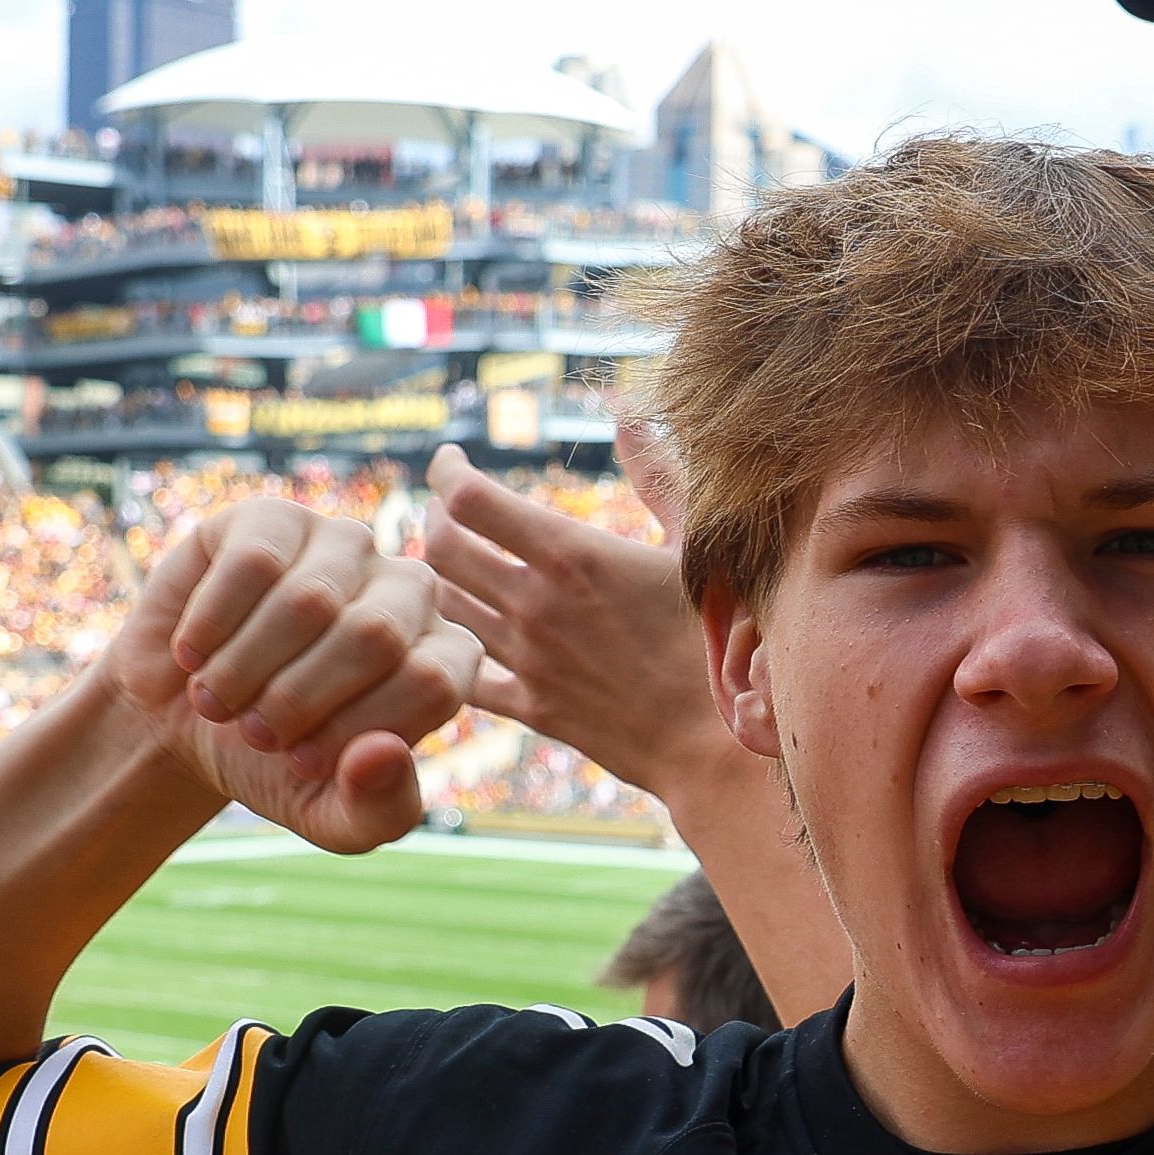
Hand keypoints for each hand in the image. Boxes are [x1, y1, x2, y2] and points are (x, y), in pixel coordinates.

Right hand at [96, 505, 473, 853]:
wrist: (185, 722)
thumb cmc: (275, 766)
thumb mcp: (329, 816)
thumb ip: (377, 808)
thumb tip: (383, 755)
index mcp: (445, 658)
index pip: (432, 683)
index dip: (356, 732)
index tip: (301, 762)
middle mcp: (410, 589)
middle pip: (374, 636)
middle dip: (298, 701)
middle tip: (253, 734)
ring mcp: (345, 545)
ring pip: (308, 600)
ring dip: (246, 669)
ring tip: (216, 700)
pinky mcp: (274, 518)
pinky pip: (251, 563)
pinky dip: (211, 625)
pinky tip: (192, 654)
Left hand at [419, 449, 728, 793]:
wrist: (719, 742)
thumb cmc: (720, 633)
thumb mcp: (694, 541)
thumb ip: (654, 472)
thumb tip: (627, 412)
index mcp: (570, 553)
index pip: (468, 497)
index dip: (446, 472)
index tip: (449, 462)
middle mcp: (535, 603)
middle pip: (439, 546)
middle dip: (433, 519)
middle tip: (446, 511)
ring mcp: (527, 659)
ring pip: (443, 606)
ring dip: (437, 578)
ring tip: (453, 563)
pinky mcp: (532, 707)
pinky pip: (464, 673)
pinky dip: (451, 649)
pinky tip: (462, 634)